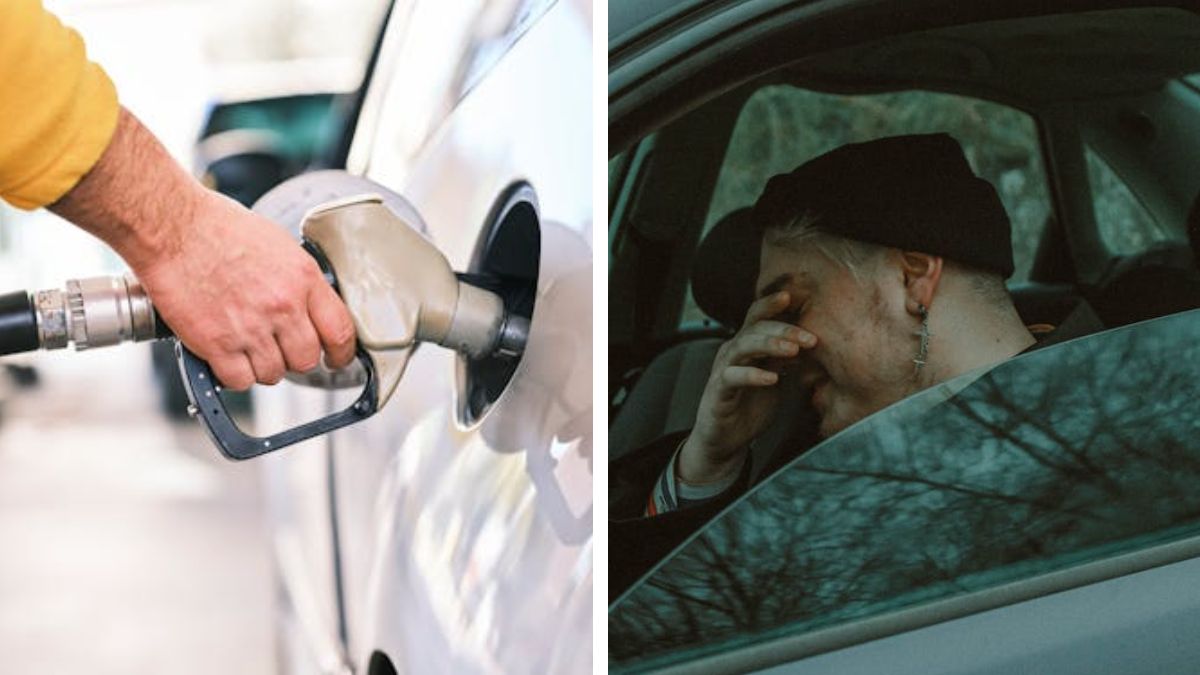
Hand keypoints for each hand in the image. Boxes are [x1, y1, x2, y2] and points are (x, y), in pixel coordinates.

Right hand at [134, 189, 356, 389]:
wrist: (173, 228)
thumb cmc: (217, 227)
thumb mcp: (278, 245)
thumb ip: (298, 280)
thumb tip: (309, 306)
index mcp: (303, 279)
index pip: (340, 332)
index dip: (341, 353)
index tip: (335, 359)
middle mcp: (283, 306)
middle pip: (306, 360)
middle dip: (294, 358)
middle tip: (279, 348)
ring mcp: (251, 328)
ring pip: (273, 374)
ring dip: (262, 366)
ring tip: (246, 346)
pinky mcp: (217, 343)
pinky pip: (239, 381)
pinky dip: (234, 374)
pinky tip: (227, 356)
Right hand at [678, 291, 815, 482]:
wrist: (725, 438)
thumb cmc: (751, 405)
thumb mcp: (775, 376)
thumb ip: (786, 358)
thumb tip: (813, 341)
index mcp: (747, 345)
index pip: (758, 317)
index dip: (772, 304)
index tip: (795, 296)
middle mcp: (733, 351)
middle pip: (754, 328)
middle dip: (783, 329)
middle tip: (809, 337)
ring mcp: (723, 369)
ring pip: (743, 347)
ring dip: (769, 345)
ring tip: (792, 350)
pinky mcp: (718, 390)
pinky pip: (733, 377)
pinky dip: (753, 375)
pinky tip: (772, 378)